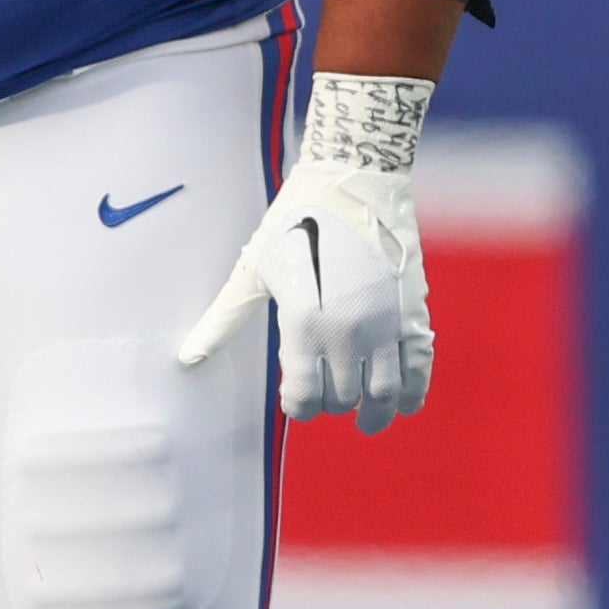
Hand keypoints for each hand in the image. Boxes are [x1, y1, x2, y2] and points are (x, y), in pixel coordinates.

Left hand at [181, 159, 432, 429]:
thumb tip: (188, 356)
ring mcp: (387, 323)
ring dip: (376, 413)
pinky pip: (421, 366)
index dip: (300, 408)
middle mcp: (349, 330)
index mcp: (304, 323)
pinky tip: (405, 404)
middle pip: (344, 397)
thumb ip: (224, 319)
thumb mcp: (253, 272)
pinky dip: (414, 391)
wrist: (354, 187)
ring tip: (367, 421)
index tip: (298, 405)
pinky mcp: (414, 312)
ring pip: (386, 391)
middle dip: (333, 406)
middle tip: (327, 403)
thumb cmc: (293, 226)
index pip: (305, 395)